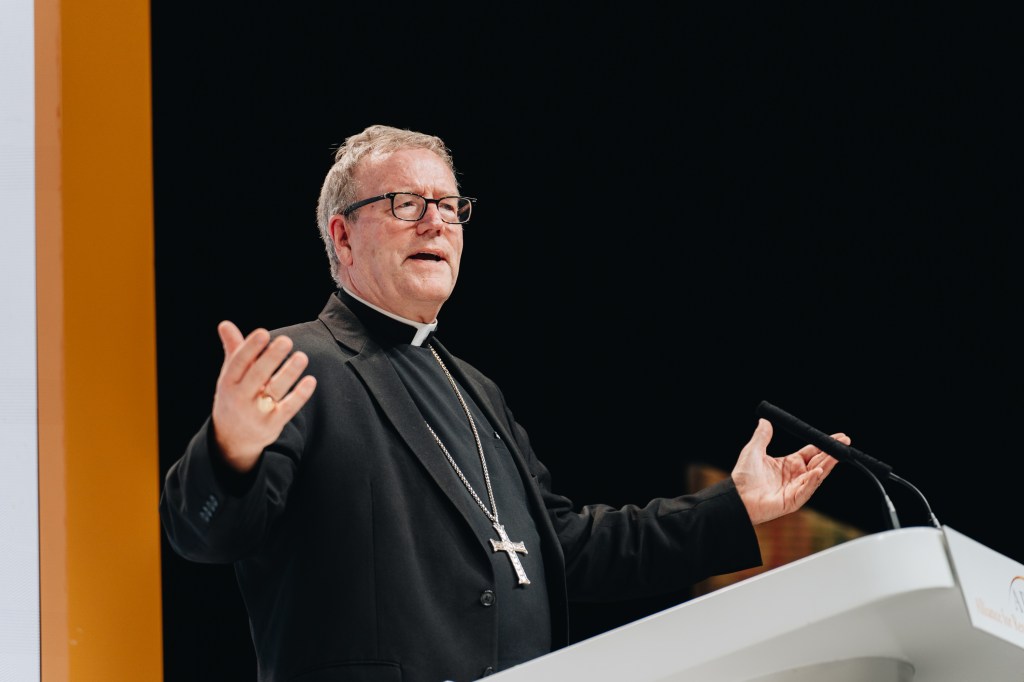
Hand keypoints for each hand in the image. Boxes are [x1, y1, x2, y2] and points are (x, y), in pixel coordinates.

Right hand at [211, 321, 317, 471]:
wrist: (233, 438)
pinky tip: (310, 380)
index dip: (249, 348)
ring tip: (301, 357)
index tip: (263, 333)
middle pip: (257, 376)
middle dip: (271, 358)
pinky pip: (288, 409)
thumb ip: (233, 350)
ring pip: (275, 391)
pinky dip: (300, 395)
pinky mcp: (272, 425)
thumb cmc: (235, 396)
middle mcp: (240, 399)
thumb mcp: (230, 376)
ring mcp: (256, 414)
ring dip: (289, 373)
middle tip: (286, 341)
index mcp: (227, 383)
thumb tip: (225, 323)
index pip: (237, 364)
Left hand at [731, 418, 844, 524]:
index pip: (812, 452)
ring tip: (837, 454)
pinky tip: (817, 471)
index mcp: (789, 464)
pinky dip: (812, 480)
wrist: (736, 496)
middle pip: (818, 462)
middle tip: (844, 443)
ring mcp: (796, 488)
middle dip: (832, 453)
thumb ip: (762, 436)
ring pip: (817, 474)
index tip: (838, 437)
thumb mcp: (753, 451)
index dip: (824, 444)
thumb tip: (765, 421)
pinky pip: (806, 489)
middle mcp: (795, 475)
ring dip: (827, 464)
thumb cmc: (744, 477)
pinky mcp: (793, 500)